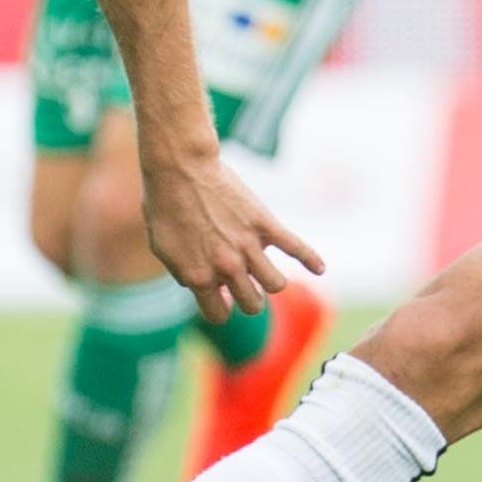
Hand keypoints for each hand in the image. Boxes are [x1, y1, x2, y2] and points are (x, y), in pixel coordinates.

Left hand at [139, 143, 323, 323]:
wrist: (180, 167)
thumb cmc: (164, 205)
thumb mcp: (162, 249)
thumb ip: (183, 273)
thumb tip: (201, 286)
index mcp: (199, 277)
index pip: (219, 314)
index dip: (220, 307)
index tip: (220, 296)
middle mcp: (227, 266)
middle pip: (253, 304)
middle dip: (248, 298)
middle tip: (242, 283)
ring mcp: (248, 245)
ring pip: (276, 284)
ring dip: (270, 282)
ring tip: (263, 271)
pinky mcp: (264, 223)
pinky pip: (296, 247)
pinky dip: (311, 259)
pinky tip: (320, 269)